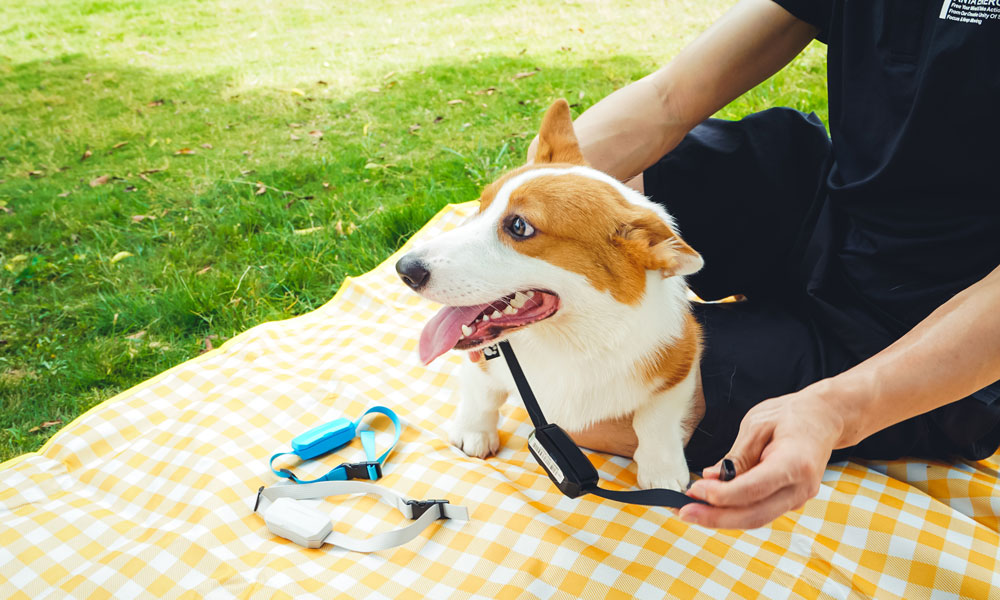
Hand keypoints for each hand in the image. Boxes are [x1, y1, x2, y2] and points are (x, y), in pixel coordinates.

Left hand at [679, 384, 844, 528]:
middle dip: (716, 517)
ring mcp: (798, 498)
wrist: (825, 418)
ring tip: (691, 509)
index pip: (755, 489)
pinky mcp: (790, 500)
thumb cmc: (792, 415)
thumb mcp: (758, 424)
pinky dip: (735, 510)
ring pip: (756, 518)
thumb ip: (737, 455)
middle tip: (685, 511)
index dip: (722, 495)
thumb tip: (712, 478)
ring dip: (722, 518)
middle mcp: (801, 487)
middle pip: (755, 515)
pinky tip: (711, 504)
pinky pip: (760, 511)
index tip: (695, 489)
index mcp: (795, 463)